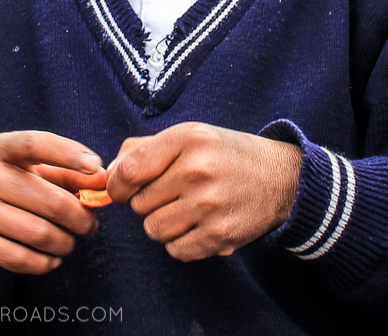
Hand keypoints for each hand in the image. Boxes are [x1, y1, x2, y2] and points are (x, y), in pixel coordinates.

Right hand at [0, 131, 107, 274]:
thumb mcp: (19, 164)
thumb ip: (61, 169)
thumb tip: (100, 179)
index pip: (35, 144)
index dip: (68, 154)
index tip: (96, 168)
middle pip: (51, 202)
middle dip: (81, 219)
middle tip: (89, 225)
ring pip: (40, 234)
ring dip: (66, 243)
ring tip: (68, 242)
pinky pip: (20, 258)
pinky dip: (45, 263)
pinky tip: (50, 258)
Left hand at [106, 122, 301, 260]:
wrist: (280, 177)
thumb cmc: (222, 154)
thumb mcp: (186, 136)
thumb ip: (141, 150)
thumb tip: (107, 177)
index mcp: (186, 139)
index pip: (129, 171)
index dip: (116, 185)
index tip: (121, 189)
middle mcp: (198, 171)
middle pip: (138, 203)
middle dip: (145, 201)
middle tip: (169, 193)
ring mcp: (211, 205)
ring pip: (153, 229)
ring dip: (161, 223)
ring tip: (183, 208)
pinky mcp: (222, 235)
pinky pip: (175, 250)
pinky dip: (179, 242)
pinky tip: (196, 225)